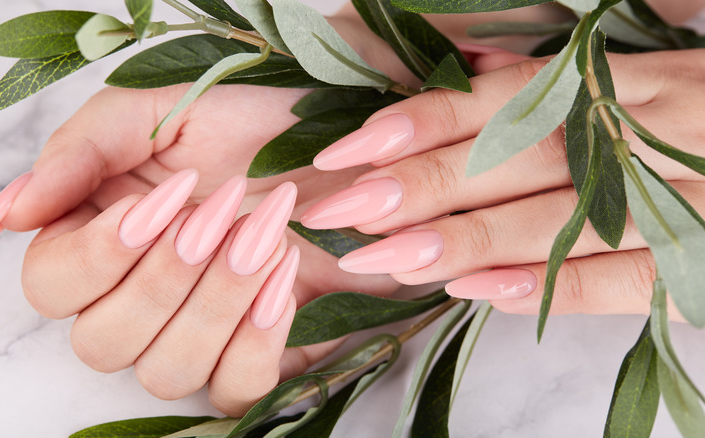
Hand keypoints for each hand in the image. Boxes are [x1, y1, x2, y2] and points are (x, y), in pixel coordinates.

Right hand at [0, 83, 398, 415]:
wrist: (343, 144)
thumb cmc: (252, 122)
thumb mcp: (161, 111)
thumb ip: (81, 151)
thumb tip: (12, 214)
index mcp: (99, 236)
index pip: (51, 287)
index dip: (99, 255)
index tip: (165, 201)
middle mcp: (138, 296)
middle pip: (102, 342)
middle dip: (167, 277)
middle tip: (225, 210)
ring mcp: (196, 334)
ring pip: (166, 372)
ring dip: (217, 303)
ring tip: (267, 235)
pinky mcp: (255, 356)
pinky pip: (234, 392)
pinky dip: (257, 342)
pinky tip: (285, 280)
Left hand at [301, 49, 704, 322]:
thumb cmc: (695, 115)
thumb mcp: (633, 79)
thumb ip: (552, 81)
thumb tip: (469, 67)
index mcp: (621, 82)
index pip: (504, 100)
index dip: (422, 123)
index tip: (347, 151)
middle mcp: (642, 135)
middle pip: (517, 158)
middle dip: (421, 184)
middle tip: (339, 210)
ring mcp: (678, 199)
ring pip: (559, 219)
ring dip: (466, 240)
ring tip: (384, 257)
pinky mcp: (703, 260)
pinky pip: (624, 279)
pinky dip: (551, 287)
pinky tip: (479, 293)